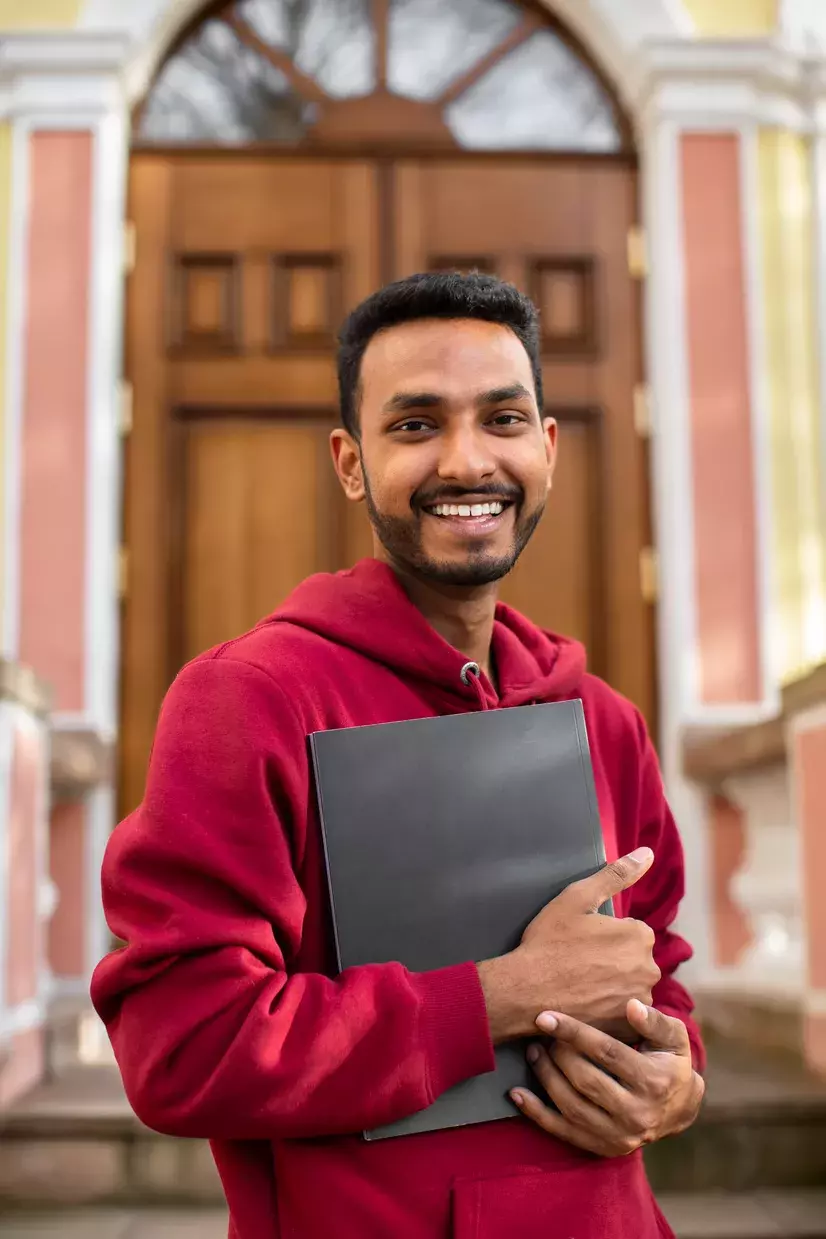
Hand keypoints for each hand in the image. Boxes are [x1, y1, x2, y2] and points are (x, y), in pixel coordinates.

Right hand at [477, 849, 660, 1043]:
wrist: (526, 991)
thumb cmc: (548, 942)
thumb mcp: (577, 898)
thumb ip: (616, 874)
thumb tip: (647, 853)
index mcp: (640, 935)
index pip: (630, 932)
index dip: (604, 937)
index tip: (581, 943)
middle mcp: (649, 969)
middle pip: (633, 961)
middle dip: (612, 962)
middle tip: (578, 965)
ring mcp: (639, 1002)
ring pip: (629, 987)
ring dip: (612, 987)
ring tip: (580, 987)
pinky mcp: (627, 1028)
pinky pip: (623, 1014)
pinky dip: (608, 1011)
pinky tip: (586, 1006)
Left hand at [511, 998, 704, 1156]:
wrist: (680, 1109)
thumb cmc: (670, 1062)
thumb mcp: (674, 1038)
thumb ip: (654, 1021)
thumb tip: (630, 1005)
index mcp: (654, 1081)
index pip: (607, 1053)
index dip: (574, 1033)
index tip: (545, 1017)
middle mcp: (637, 1113)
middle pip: (585, 1080)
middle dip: (556, 1054)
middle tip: (539, 1035)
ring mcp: (620, 1136)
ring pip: (571, 1106)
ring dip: (545, 1077)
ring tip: (533, 1053)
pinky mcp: (605, 1148)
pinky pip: (564, 1132)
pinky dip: (537, 1114)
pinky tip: (517, 1094)